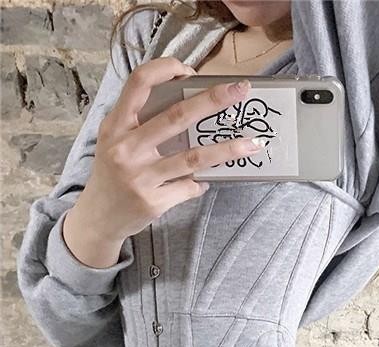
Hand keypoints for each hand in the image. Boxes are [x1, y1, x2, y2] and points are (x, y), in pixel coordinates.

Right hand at [64, 57, 261, 264]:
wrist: (98, 218)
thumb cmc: (113, 172)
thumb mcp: (115, 140)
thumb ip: (141, 122)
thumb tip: (190, 105)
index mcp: (116, 125)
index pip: (138, 83)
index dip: (165, 69)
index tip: (190, 70)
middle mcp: (126, 148)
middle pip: (177, 116)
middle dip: (213, 100)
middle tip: (240, 91)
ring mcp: (140, 177)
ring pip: (194, 157)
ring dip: (228, 150)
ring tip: (253, 144)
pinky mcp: (153, 201)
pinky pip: (189, 186)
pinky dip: (202, 182)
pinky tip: (206, 181)